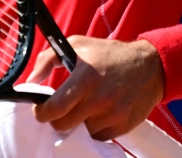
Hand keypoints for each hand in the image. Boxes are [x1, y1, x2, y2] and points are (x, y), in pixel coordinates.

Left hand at [28, 36, 163, 140]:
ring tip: (80, 108)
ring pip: (80, 132)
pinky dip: (92, 129)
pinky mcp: (123, 126)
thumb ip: (48, 59)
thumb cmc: (110, 54)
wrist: (150, 67)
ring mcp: (113, 115)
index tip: (40, 108)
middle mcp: (99, 99)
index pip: (55, 108)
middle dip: (55, 119)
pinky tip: (95, 114)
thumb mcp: (77, 45)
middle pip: (64, 125)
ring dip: (76, 123)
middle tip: (57, 110)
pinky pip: (98, 137)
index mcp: (85, 78)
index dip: (41, 112)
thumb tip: (31, 79)